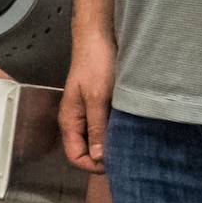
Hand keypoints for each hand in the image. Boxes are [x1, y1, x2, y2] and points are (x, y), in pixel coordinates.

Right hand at [59, 25, 115, 174]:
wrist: (99, 38)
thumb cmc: (95, 63)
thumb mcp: (97, 97)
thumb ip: (96, 128)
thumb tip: (98, 157)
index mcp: (70, 121)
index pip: (75, 156)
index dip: (92, 164)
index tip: (114, 163)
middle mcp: (77, 120)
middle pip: (87, 151)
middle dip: (104, 157)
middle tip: (126, 156)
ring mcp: (89, 113)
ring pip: (99, 139)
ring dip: (112, 143)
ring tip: (130, 143)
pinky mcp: (101, 106)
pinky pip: (107, 127)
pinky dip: (117, 131)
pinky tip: (130, 129)